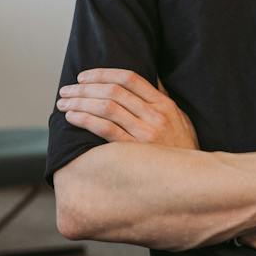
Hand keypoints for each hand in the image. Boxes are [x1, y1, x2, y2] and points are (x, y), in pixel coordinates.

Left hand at [57, 69, 198, 149]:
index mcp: (164, 104)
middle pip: (112, 91)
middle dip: (84, 88)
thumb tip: (150, 76)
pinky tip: (72, 117)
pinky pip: (105, 130)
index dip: (102, 73)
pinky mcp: (134, 152)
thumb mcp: (180, 120)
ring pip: (106, 108)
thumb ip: (162, 98)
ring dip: (80, 102)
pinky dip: (85, 120)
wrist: (192, 182)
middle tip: (65, 90)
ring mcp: (145, 134)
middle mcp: (155, 116)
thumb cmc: (182, 150)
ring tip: (63, 103)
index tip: (83, 77)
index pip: (129, 78)